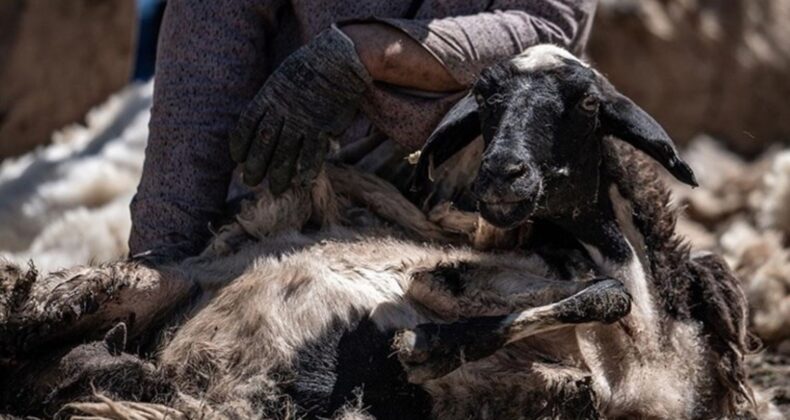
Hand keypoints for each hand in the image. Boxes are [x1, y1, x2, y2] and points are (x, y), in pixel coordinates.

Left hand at [229, 26, 371, 193]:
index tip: (237, 159)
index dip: (240, 144)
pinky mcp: (321, 126)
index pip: (247, 125)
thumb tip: (263, 117)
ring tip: (275, 189)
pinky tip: (301, 181)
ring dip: (279, 174)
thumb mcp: (282, 77)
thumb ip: (273, 98)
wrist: (337, 60)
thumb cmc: (310, 67)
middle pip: (263, 144)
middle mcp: (282, 111)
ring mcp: (302, 120)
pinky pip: (312, 153)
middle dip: (255, 166)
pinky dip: (306, 169)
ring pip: (286, 153)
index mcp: (268, 96)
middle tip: (249, 182)